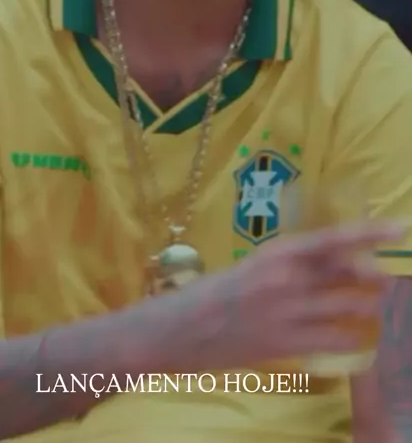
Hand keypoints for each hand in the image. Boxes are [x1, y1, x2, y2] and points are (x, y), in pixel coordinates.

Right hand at [176, 220, 402, 370]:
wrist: (182, 328)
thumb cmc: (216, 293)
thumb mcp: (253, 266)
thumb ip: (290, 265)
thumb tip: (330, 263)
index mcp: (277, 251)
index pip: (333, 239)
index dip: (368, 233)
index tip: (397, 227)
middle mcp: (287, 278)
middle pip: (347, 272)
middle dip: (373, 276)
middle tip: (384, 279)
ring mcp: (288, 312)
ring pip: (348, 306)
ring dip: (367, 306)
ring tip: (372, 306)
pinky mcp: (286, 343)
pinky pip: (335, 339)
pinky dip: (352, 336)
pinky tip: (356, 336)